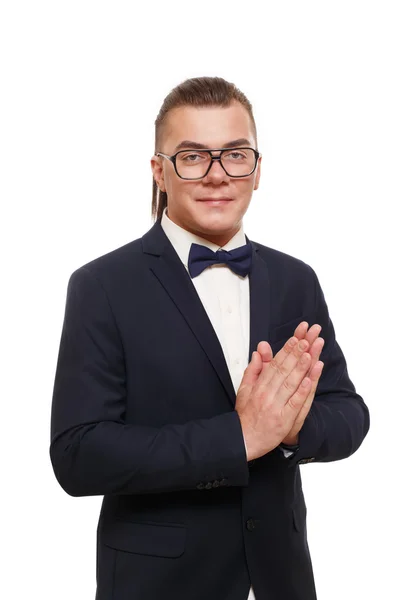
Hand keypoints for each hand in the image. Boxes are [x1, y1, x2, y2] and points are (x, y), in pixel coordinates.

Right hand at [235, 336, 316, 460]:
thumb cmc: (246, 415)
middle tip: (306, 340)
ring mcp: (276, 406)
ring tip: (310, 354)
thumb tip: (257, 353)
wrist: (244, 440)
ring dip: (300, 368)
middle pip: (283, 370)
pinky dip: (302, 391)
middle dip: (295, 354)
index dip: (286, 351)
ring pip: (290, 384)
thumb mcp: (244, 389)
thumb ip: (253, 370)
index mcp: (259, 386)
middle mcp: (267, 394)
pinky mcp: (284, 419)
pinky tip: (309, 380)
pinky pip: (294, 403)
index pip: (274, 364)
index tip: (295, 339)